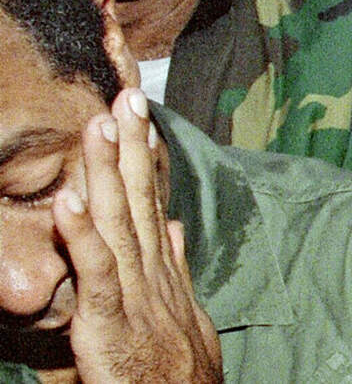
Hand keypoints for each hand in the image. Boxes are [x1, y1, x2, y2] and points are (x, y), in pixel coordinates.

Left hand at [53, 88, 221, 381]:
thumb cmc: (179, 373)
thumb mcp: (183, 313)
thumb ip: (173, 267)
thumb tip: (172, 225)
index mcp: (162, 270)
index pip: (151, 201)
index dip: (145, 156)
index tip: (138, 113)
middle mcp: (152, 273)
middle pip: (140, 200)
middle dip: (133, 147)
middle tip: (127, 96)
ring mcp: (134, 296)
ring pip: (119, 224)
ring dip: (110, 173)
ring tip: (100, 126)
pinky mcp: (111, 323)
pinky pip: (97, 274)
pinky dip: (83, 237)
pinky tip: (68, 202)